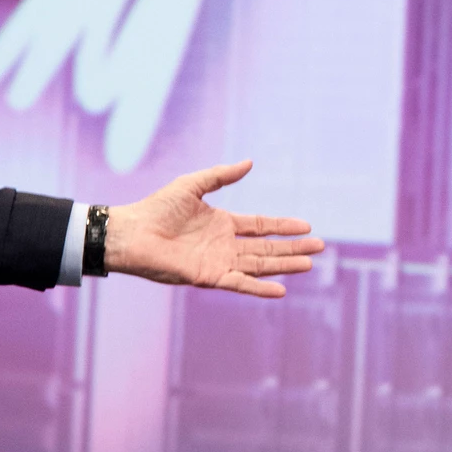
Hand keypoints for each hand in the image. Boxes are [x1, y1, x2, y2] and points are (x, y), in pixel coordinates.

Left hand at [103, 160, 325, 297]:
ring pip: (259, 265)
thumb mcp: (192, 185)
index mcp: (223, 223)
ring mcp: (219, 262)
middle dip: (293, 248)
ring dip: (284, 265)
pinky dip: (259, 288)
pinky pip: (240, 283)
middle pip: (267, 248)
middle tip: (320, 247)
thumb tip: (249, 162)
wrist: (132, 232)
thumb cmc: (156, 208)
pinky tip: (281, 289)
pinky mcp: (209, 277)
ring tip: (309, 263)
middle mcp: (225, 245)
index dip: (283, 226)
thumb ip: (220, 175)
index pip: (261, 226)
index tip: (307, 225)